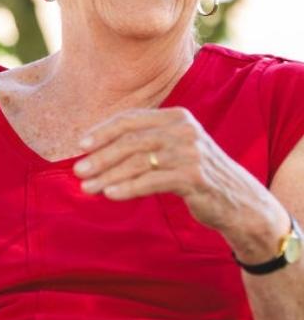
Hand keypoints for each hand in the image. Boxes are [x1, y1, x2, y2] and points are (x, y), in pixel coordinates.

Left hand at [73, 107, 278, 235]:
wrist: (240, 202)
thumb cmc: (196, 175)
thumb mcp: (173, 150)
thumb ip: (143, 145)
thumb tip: (93, 153)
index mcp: (176, 117)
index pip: (131, 119)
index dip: (103, 132)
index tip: (80, 146)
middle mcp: (184, 130)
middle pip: (131, 141)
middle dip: (101, 156)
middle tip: (78, 171)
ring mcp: (191, 152)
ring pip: (138, 162)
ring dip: (108, 176)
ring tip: (87, 188)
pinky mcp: (194, 177)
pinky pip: (152, 181)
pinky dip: (128, 188)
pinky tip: (110, 195)